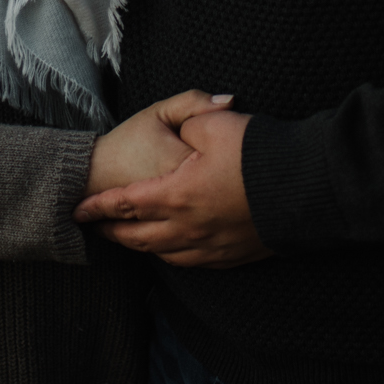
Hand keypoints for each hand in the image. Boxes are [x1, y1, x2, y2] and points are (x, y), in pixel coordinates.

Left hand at [74, 108, 273, 268]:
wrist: (306, 187)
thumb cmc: (257, 153)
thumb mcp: (213, 123)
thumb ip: (186, 121)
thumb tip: (179, 128)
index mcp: (177, 194)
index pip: (125, 203)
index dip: (98, 206)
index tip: (77, 209)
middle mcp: (188, 227)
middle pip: (138, 236)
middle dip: (112, 231)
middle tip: (95, 226)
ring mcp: (211, 245)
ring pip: (163, 254)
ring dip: (139, 246)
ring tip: (127, 238)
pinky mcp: (233, 255)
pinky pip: (191, 262)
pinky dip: (172, 256)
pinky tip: (170, 250)